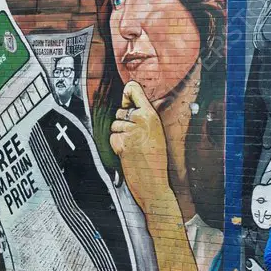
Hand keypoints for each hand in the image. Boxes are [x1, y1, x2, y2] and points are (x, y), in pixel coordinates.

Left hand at [110, 81, 170, 211]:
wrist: (154, 181)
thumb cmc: (157, 159)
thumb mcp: (157, 133)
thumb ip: (146, 118)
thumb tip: (130, 104)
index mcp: (152, 115)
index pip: (133, 89)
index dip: (127, 93)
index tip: (127, 99)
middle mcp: (141, 120)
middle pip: (121, 111)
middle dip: (124, 122)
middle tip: (136, 136)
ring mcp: (130, 131)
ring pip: (114, 125)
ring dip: (120, 135)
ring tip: (133, 145)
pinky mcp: (120, 141)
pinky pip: (112, 137)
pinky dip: (116, 144)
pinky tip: (128, 152)